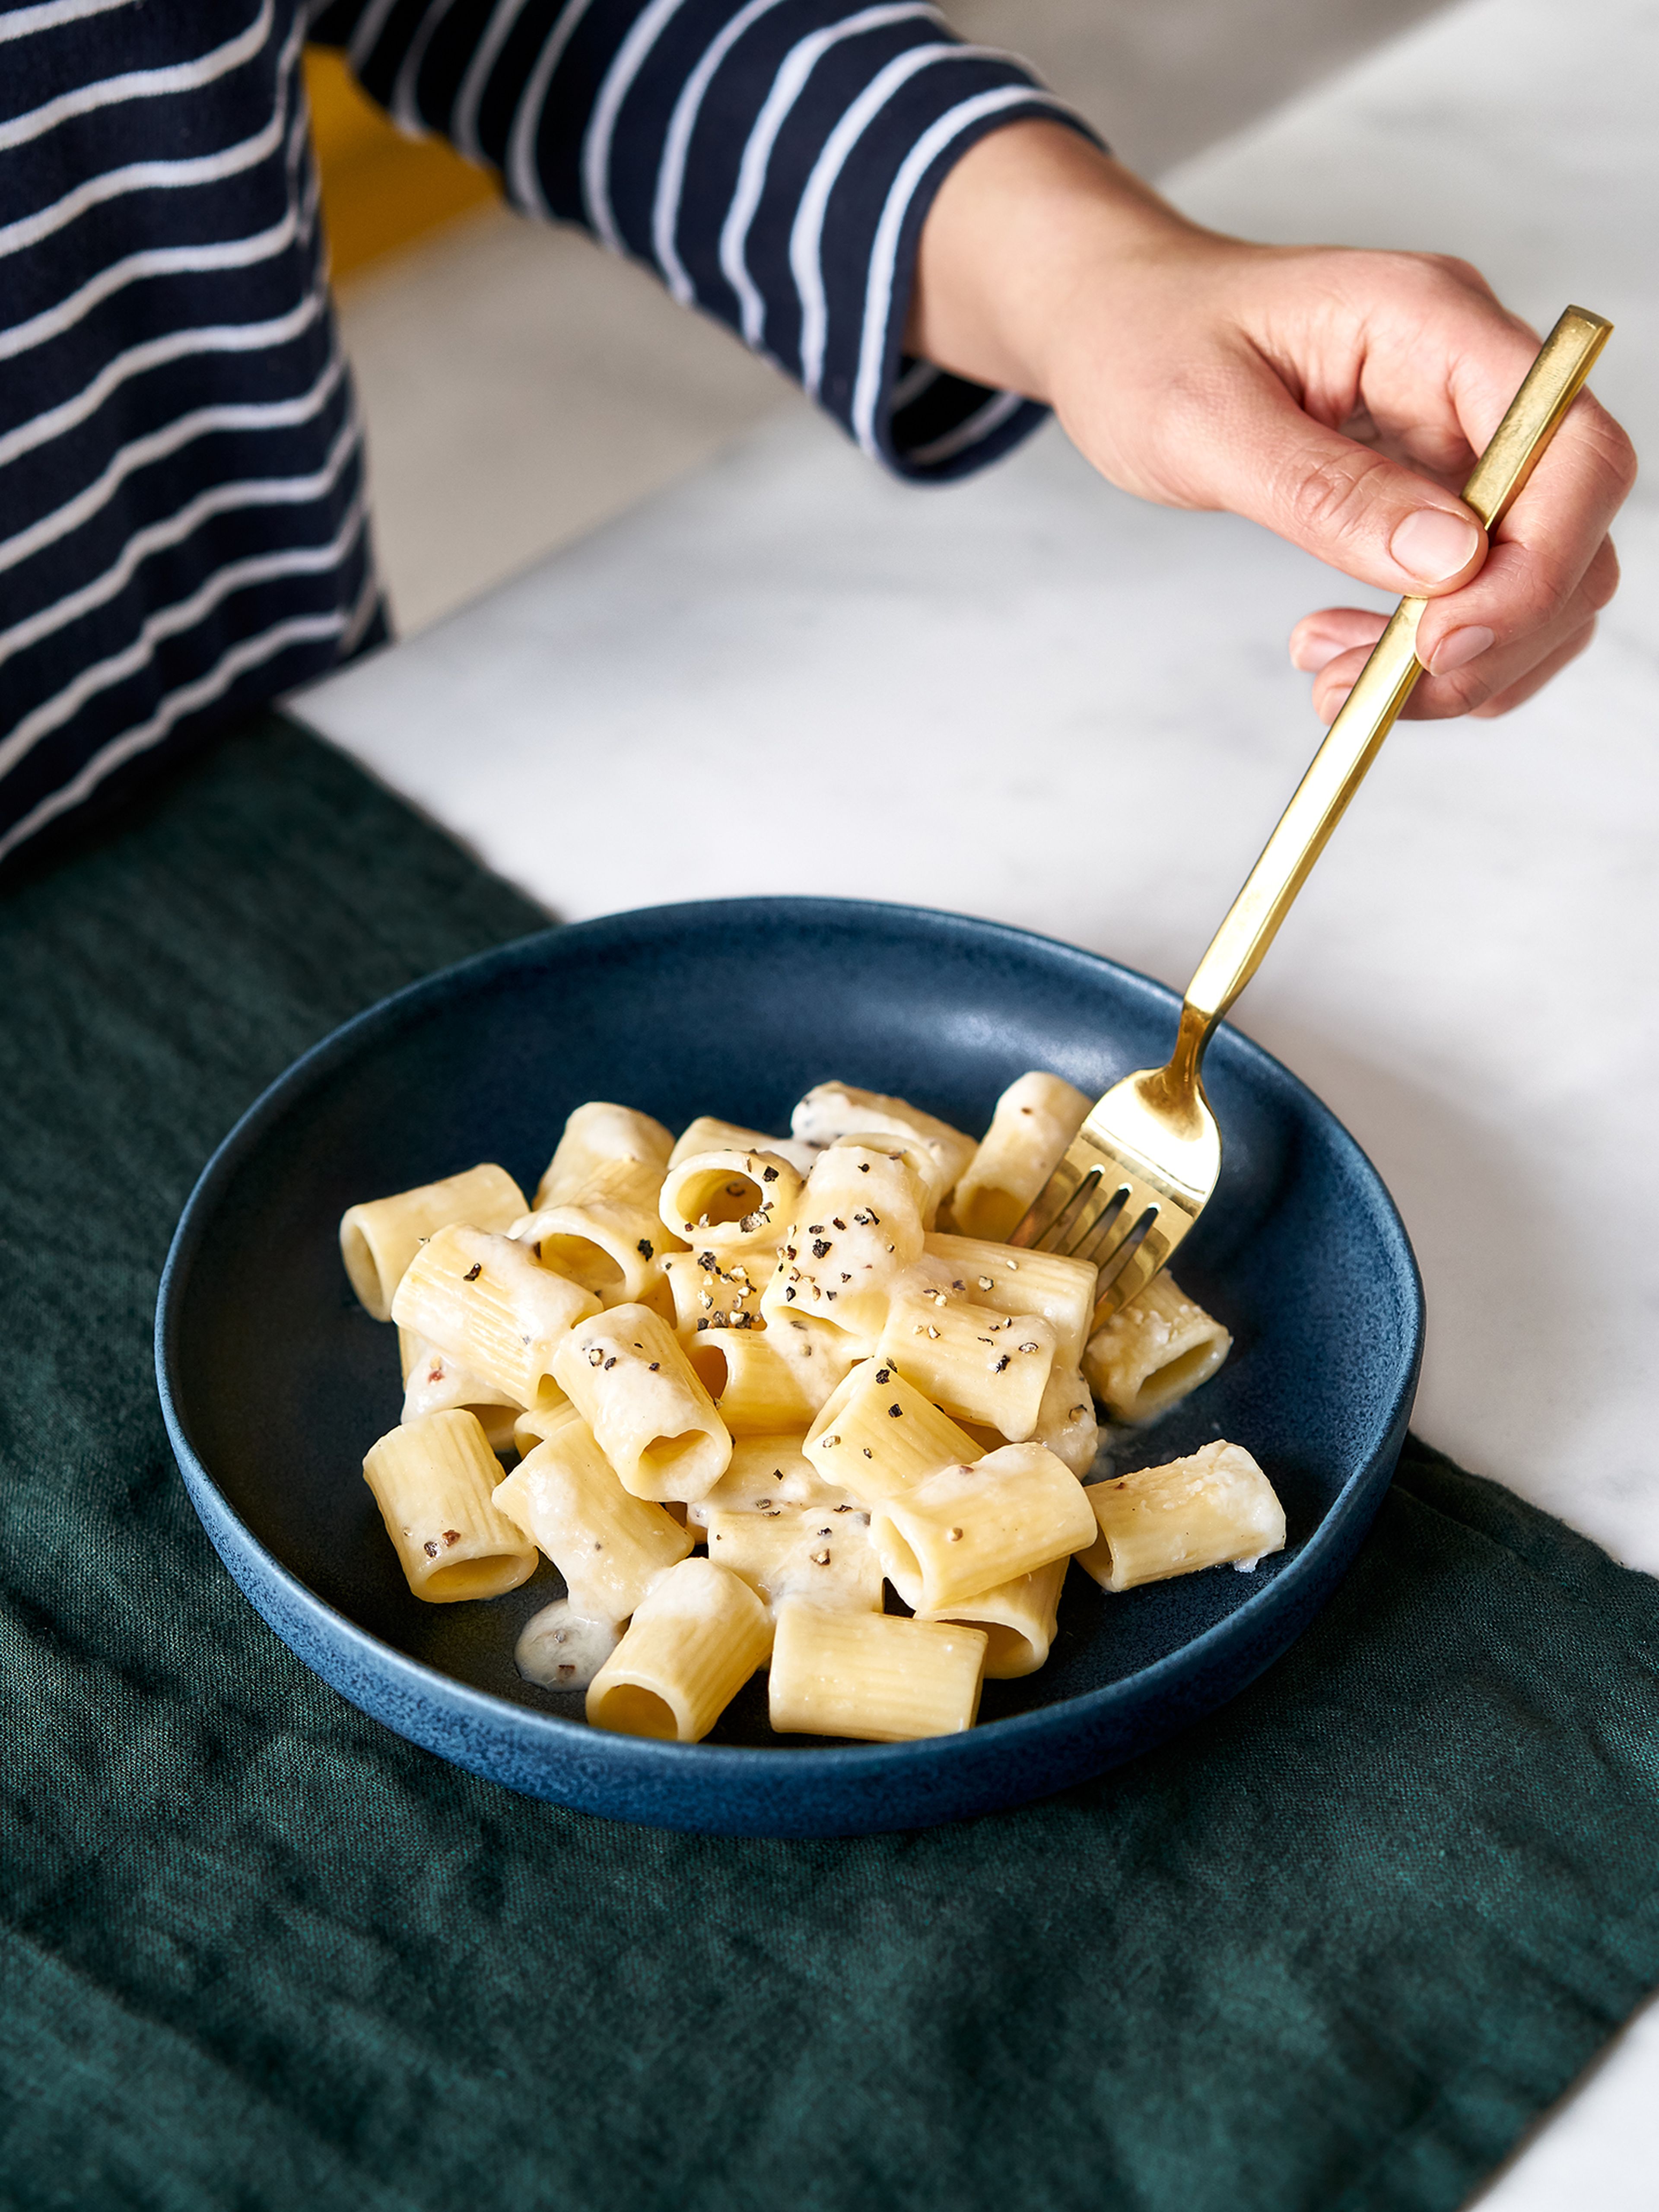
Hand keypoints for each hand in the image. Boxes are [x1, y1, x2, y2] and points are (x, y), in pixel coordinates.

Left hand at [907, 123, 1634, 721]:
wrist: (1117, 324)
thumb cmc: (1145, 345)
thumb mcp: (1206, 422)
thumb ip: (1328, 492)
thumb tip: (1451, 563)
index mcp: (1433, 322)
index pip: (1572, 449)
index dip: (1537, 565)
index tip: (1439, 645)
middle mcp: (1471, 374)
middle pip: (1571, 527)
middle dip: (1493, 634)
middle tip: (1368, 690)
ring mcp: (1461, 434)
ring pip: (1538, 575)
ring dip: (1458, 658)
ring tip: (1325, 668)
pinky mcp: (1435, 488)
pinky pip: (1480, 588)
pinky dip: (1430, 647)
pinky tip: (1341, 649)